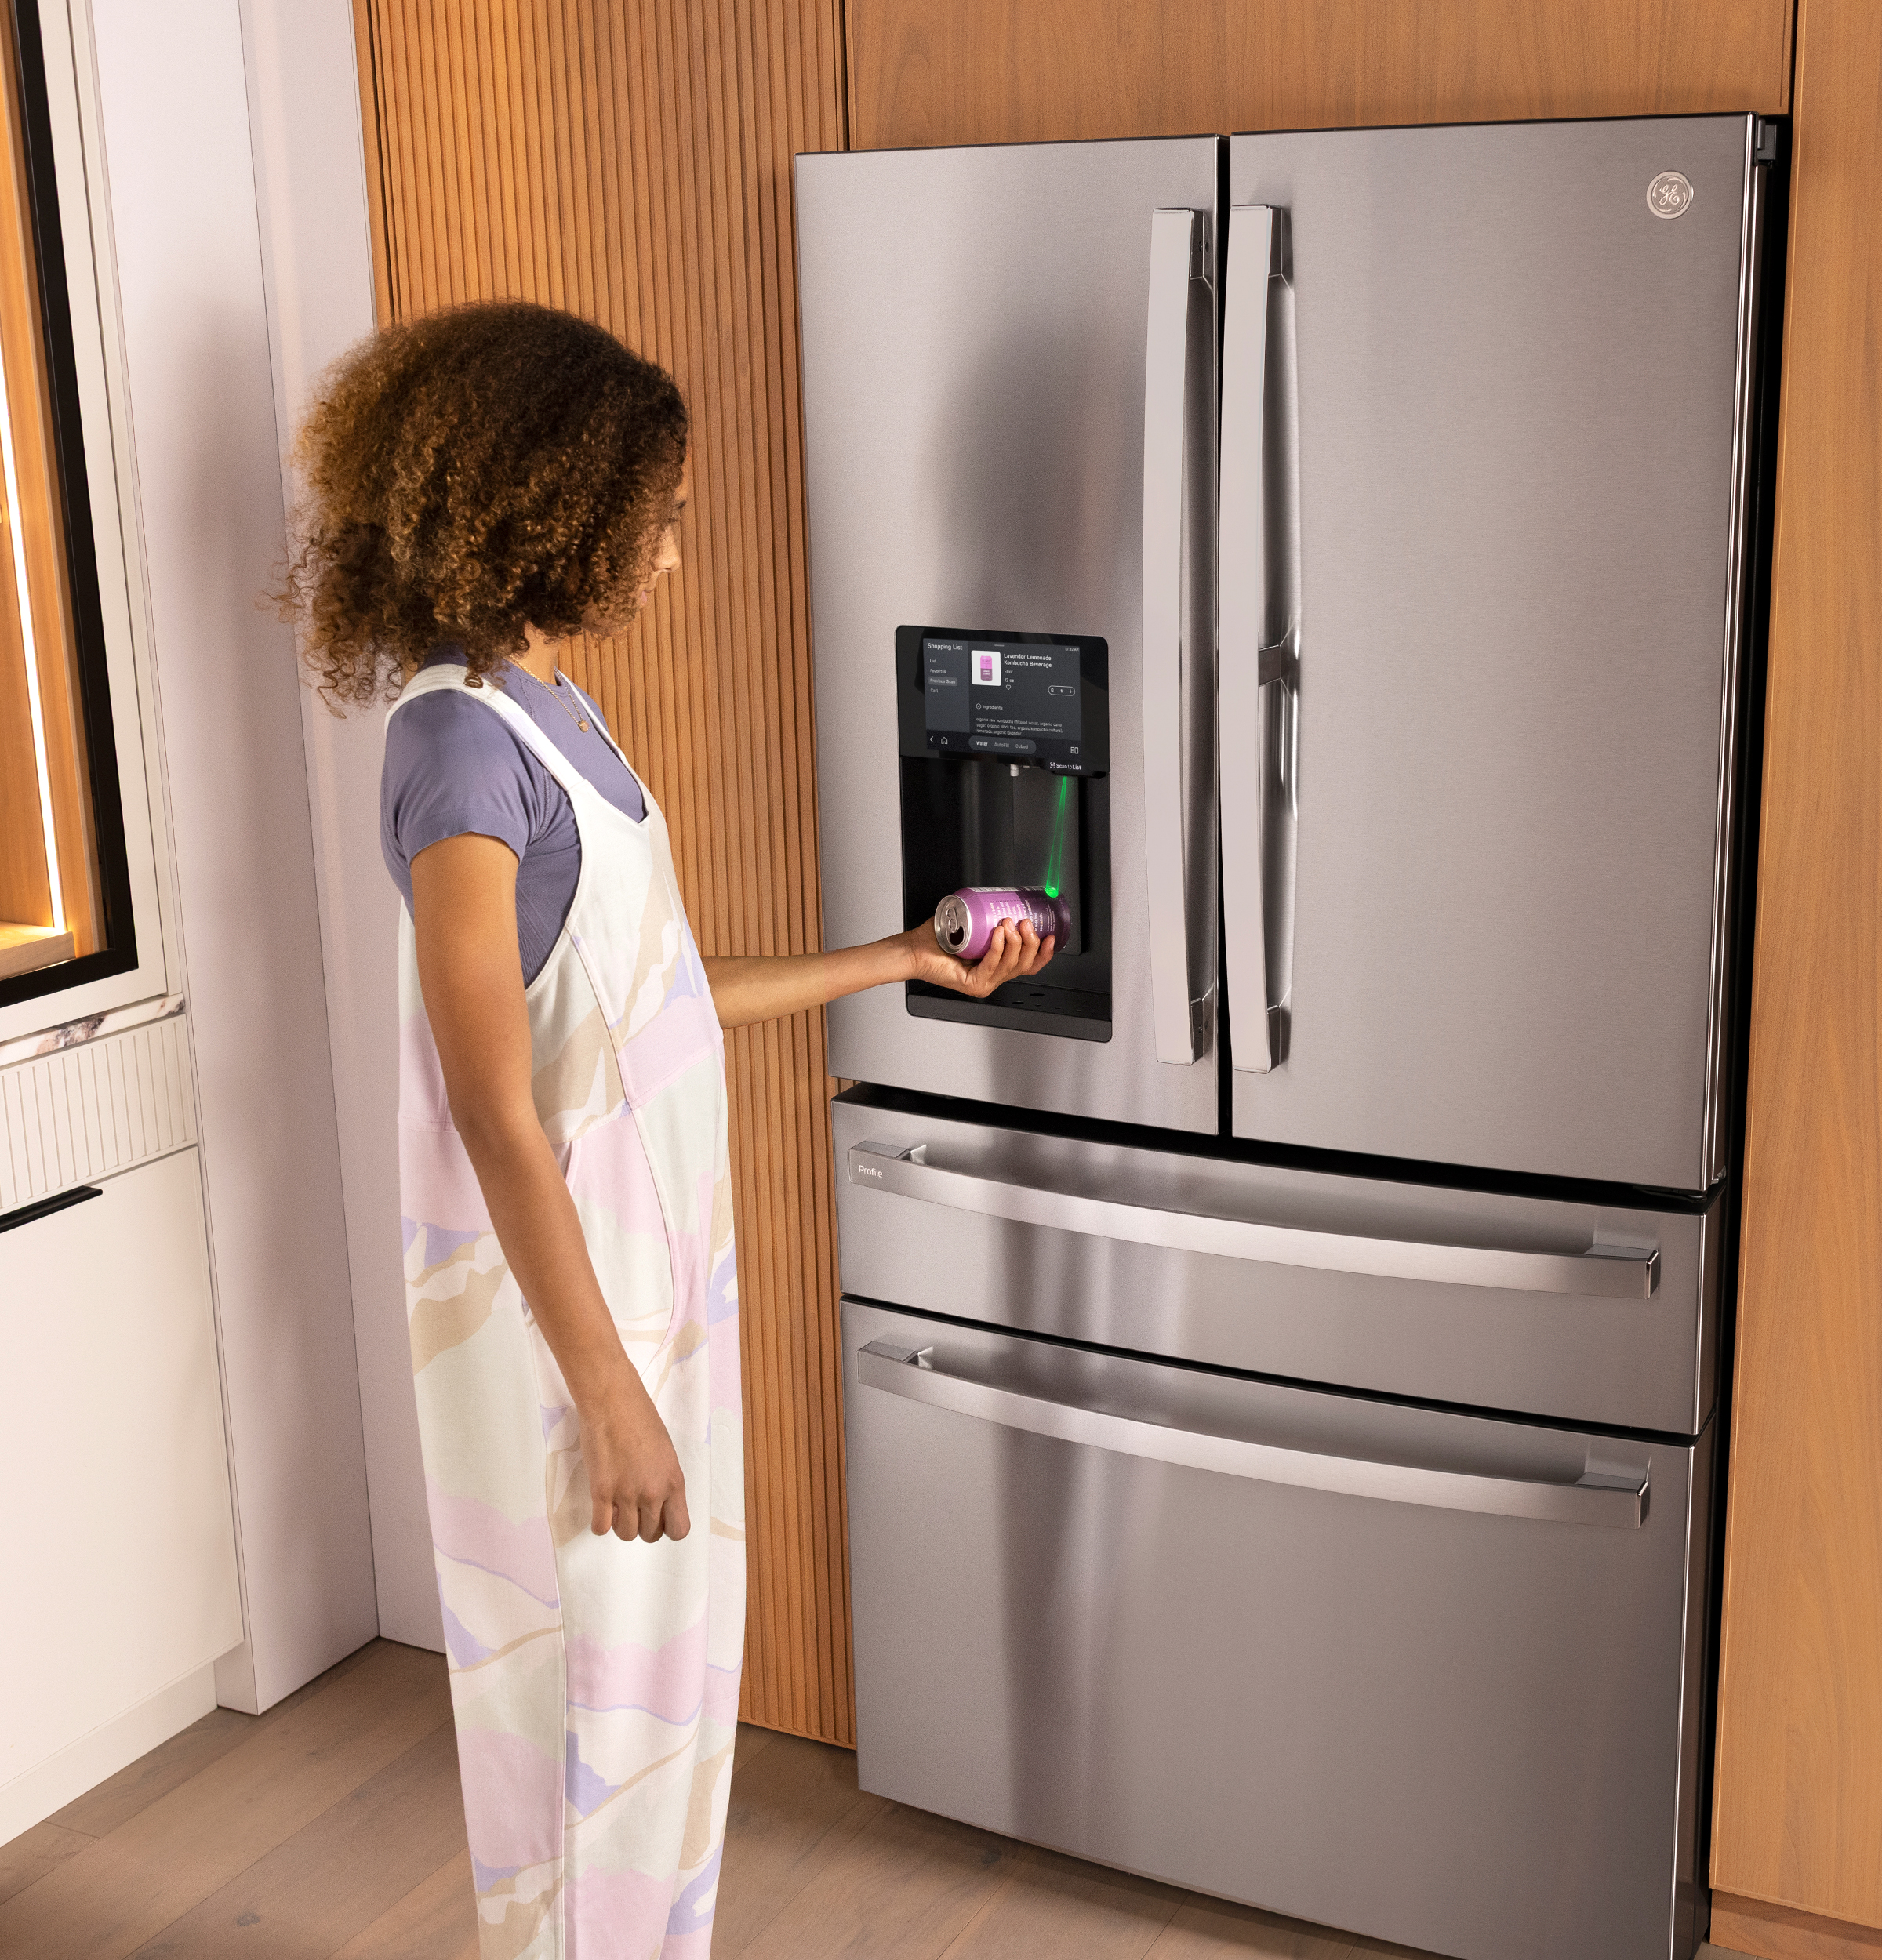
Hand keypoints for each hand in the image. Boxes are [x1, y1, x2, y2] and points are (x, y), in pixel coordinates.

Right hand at [579, 1368, 689, 1541]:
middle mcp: (652, 1493)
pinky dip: (601, 1524)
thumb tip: (658, 1504)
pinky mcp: (601, 1492)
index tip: (658, 1519)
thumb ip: (665, 1482)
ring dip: (621, 1524)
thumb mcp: (666, 1453)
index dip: (667, 1528)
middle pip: (650, 1535)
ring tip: (617, 1506)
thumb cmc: (641, 1420)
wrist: (614, 1403)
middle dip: (643, 1525)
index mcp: (673, 1482)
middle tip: (634, 1508)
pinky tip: (602, 1509)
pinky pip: (601, 1528)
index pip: (679, 1529)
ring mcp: (626, 1494)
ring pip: (626, 1534)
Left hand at [897, 916, 1055, 998]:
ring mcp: (984, 983)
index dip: (1043, 953)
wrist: (914, 948)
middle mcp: (992, 978)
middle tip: (1025, 922)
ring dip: (1015, 942)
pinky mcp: (973, 984)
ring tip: (1007, 923)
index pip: (1028, 965)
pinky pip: (992, 966)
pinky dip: (998, 948)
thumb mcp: (972, 924)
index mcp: (996, 966)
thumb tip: (1004, 897)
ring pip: (1011, 965)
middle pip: (1024, 965)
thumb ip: (988, 915)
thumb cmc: (937, 938)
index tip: (1050, 936)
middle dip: (1030, 942)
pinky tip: (998, 934)